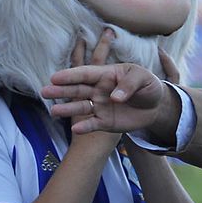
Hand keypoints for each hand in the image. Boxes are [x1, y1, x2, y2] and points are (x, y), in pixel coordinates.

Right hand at [43, 32, 179, 139]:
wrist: (156, 106)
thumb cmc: (148, 85)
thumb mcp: (143, 78)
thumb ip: (129, 85)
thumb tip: (114, 97)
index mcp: (106, 74)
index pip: (86, 74)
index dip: (71, 75)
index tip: (55, 77)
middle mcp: (99, 90)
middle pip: (78, 90)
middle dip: (61, 91)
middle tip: (45, 91)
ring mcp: (100, 106)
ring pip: (81, 107)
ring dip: (67, 109)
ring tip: (54, 111)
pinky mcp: (105, 122)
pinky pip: (92, 124)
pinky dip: (84, 127)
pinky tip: (75, 129)